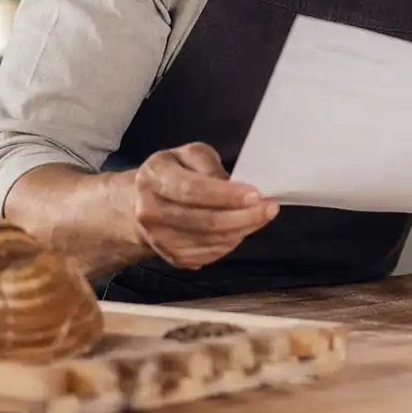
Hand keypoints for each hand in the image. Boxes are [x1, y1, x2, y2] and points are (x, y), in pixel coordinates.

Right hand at [130, 142, 278, 268]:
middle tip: (270, 209)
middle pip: (203, 221)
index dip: (226, 195)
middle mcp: (150, 211)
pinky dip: (229, 243)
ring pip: (208, 240)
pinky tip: (241, 230)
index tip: (256, 194)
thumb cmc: (175, 171)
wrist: (142, 202)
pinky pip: (207, 255)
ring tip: (261, 217)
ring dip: (241, 230)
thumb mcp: (191, 155)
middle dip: (242, 217)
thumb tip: (236, 187)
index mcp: (154, 177)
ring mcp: (158, 238)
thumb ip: (211, 167)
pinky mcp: (170, 257)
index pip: (192, 190)